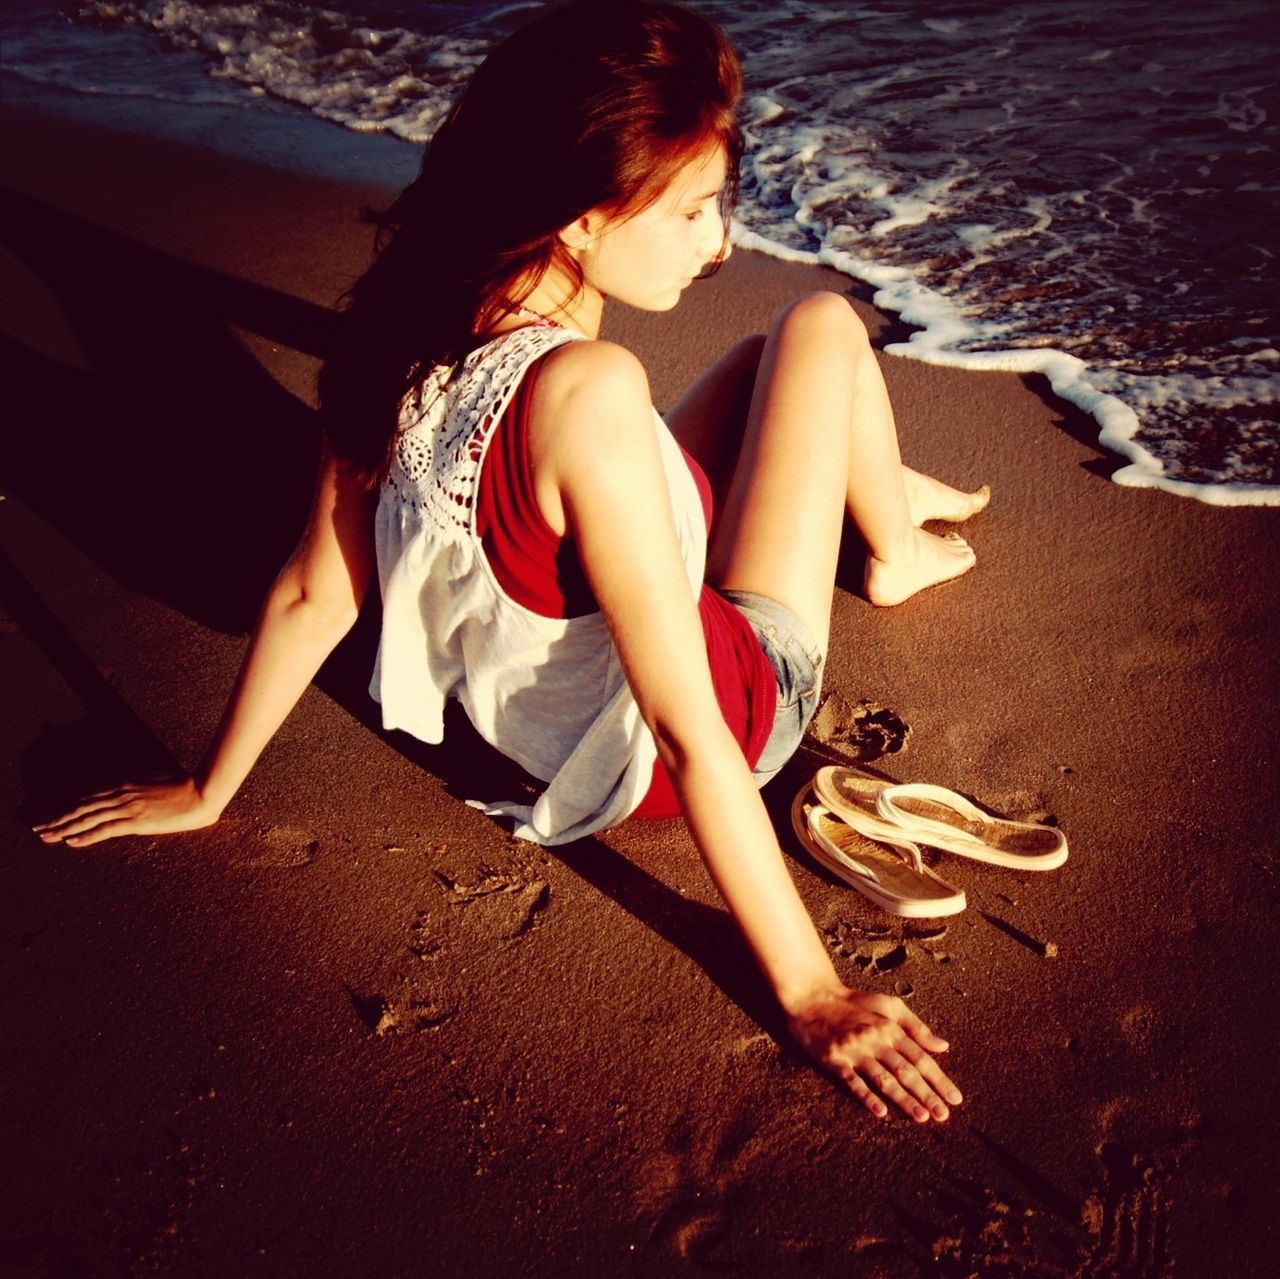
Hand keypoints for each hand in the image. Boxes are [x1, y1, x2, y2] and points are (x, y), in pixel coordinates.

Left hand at [32, 776, 219, 847]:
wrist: (202, 791)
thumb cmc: (187, 786)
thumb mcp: (159, 781)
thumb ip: (143, 787)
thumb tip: (135, 793)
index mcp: (127, 784)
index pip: (90, 797)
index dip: (70, 806)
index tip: (55, 814)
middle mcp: (122, 794)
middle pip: (82, 807)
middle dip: (58, 818)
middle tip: (39, 827)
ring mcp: (128, 807)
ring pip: (87, 818)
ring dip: (64, 827)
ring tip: (46, 835)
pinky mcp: (136, 821)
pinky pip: (105, 829)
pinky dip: (86, 835)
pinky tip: (71, 841)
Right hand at [786, 985, 962, 1121]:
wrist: (812, 996)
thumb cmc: (852, 1002)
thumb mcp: (887, 1004)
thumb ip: (915, 1025)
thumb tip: (943, 1046)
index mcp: (890, 1027)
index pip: (920, 1057)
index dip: (939, 1078)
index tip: (955, 1099)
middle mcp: (875, 1039)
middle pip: (906, 1070)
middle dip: (927, 1093)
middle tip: (944, 1115)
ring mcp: (854, 1050)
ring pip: (883, 1078)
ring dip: (903, 1098)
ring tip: (921, 1117)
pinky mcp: (834, 1060)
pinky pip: (853, 1081)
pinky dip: (867, 1096)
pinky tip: (880, 1112)